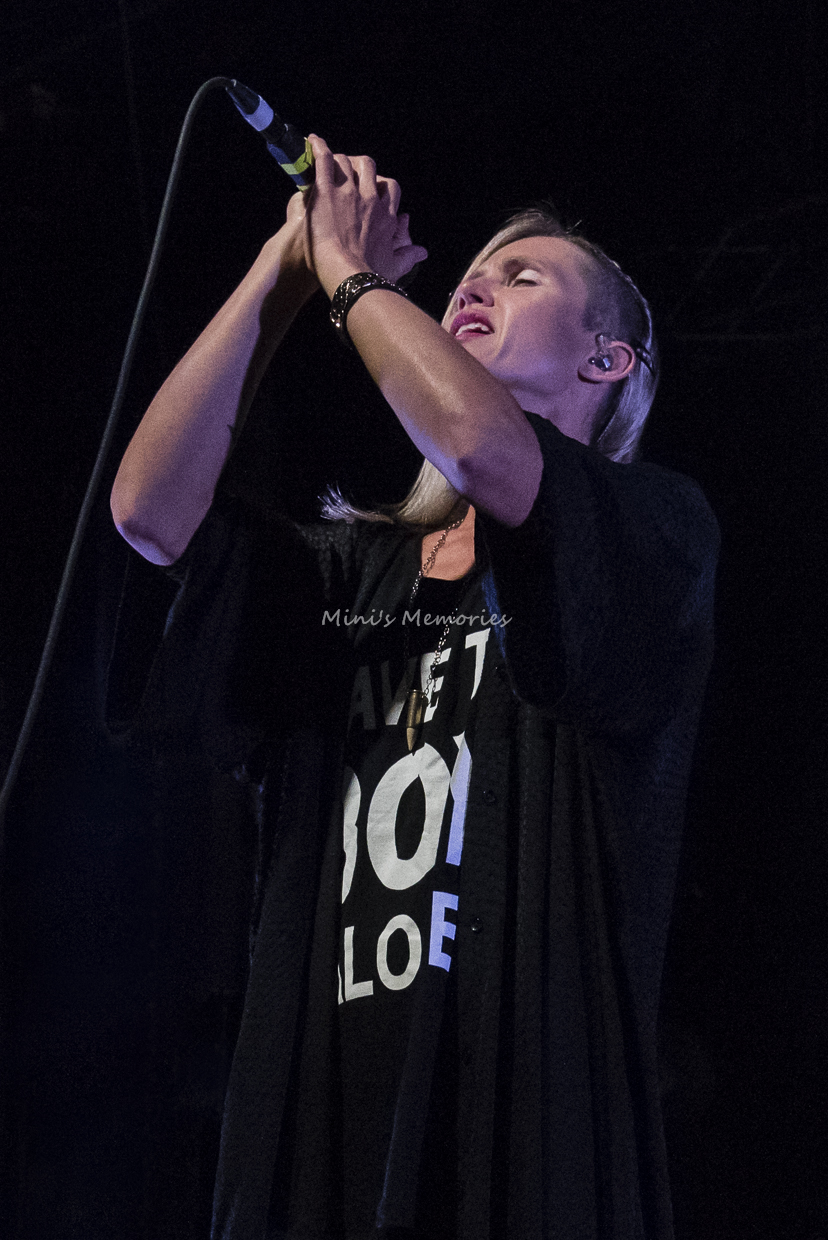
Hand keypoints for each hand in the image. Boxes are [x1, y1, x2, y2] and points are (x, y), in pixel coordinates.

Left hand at [302, 134, 427, 294]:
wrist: (347, 275)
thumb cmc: (370, 276)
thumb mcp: (395, 267)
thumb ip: (408, 257)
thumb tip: (422, 252)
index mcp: (386, 215)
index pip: (390, 187)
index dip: (380, 185)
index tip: (372, 189)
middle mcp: (370, 198)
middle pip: (368, 168)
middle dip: (359, 166)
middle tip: (347, 172)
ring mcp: (348, 192)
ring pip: (346, 161)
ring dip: (337, 161)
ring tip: (327, 163)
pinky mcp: (326, 191)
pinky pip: (324, 159)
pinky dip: (318, 147)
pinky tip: (312, 141)